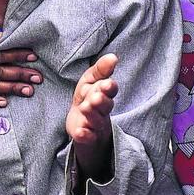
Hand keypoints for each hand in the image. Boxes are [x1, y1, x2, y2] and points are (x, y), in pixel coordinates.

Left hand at [66, 54, 118, 179]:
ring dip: (92, 115)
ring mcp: (95, 125)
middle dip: (101, 101)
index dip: (108, 88)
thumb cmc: (87, 100)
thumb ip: (101, 70)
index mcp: (104, 95)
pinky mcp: (86, 138)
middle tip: (96, 97)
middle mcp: (102, 111)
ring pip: (96, 120)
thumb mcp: (91, 83)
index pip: (109, 91)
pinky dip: (84, 135)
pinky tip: (79, 132)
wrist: (82, 127)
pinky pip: (87, 137)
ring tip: (86, 108)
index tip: (108, 84)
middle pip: (105, 106)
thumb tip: (113, 56)